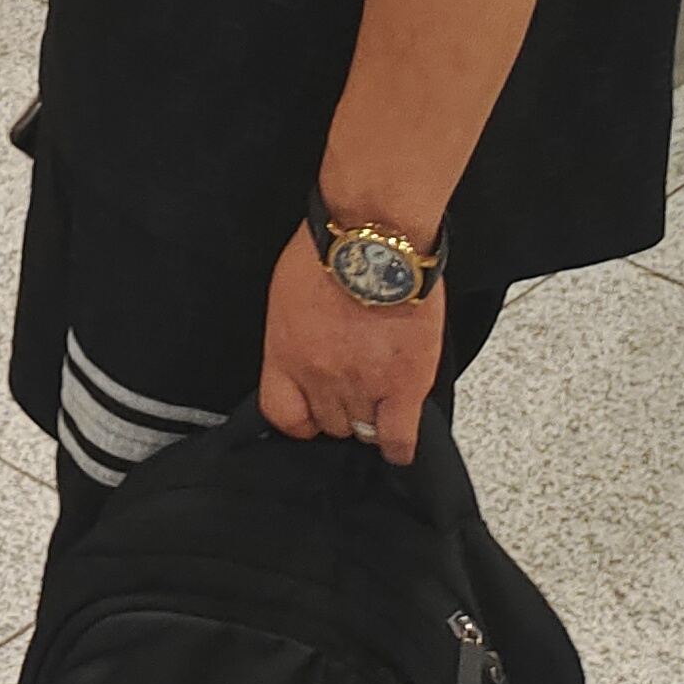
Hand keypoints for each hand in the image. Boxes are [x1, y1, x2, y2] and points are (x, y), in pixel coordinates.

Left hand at [260, 220, 446, 460]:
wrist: (374, 238)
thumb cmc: (330, 251)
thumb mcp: (289, 295)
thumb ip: (297, 336)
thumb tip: (311, 352)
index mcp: (284, 353)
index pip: (280, 412)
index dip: (299, 420)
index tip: (310, 418)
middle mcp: (318, 376)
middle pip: (327, 423)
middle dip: (339, 411)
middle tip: (355, 394)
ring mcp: (361, 385)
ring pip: (361, 431)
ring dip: (369, 420)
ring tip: (380, 403)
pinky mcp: (403, 386)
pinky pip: (397, 438)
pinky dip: (398, 446)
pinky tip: (398, 443)